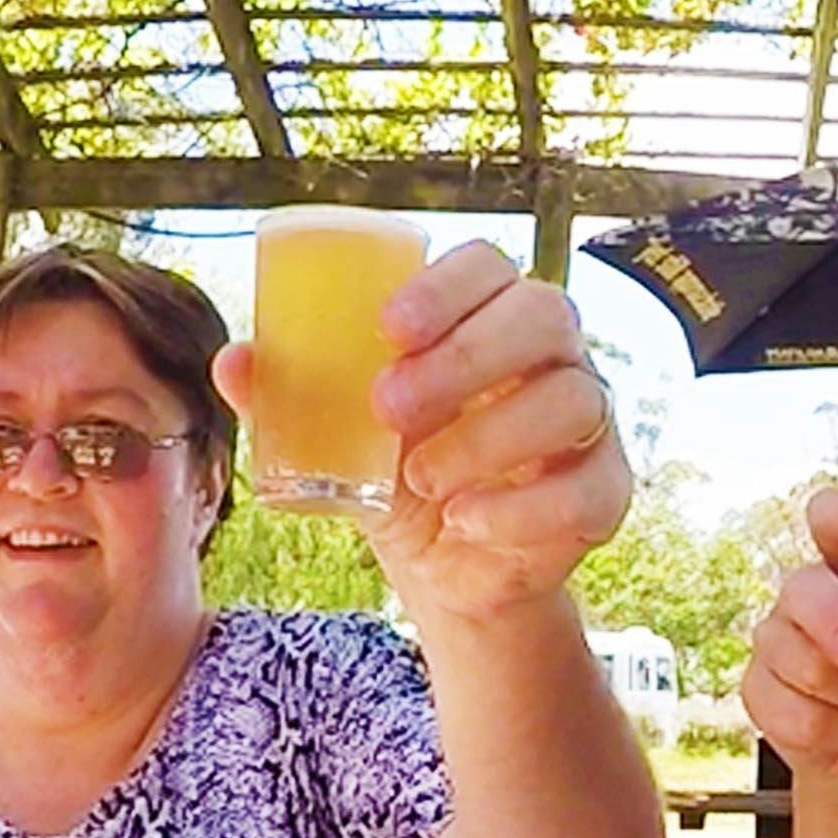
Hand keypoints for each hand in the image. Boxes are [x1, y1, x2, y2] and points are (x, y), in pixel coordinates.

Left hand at [210, 242, 627, 621]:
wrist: (449, 571)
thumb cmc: (398, 478)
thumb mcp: (338, 439)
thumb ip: (293, 398)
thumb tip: (233, 360)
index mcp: (489, 320)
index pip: (490, 266)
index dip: (446, 287)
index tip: (386, 329)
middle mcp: (552, 357)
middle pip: (545, 315)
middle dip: (466, 357)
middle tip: (388, 408)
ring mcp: (589, 423)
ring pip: (573, 400)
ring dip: (487, 439)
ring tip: (421, 481)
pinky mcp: (605, 491)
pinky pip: (588, 487)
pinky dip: (522, 509)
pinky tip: (467, 523)